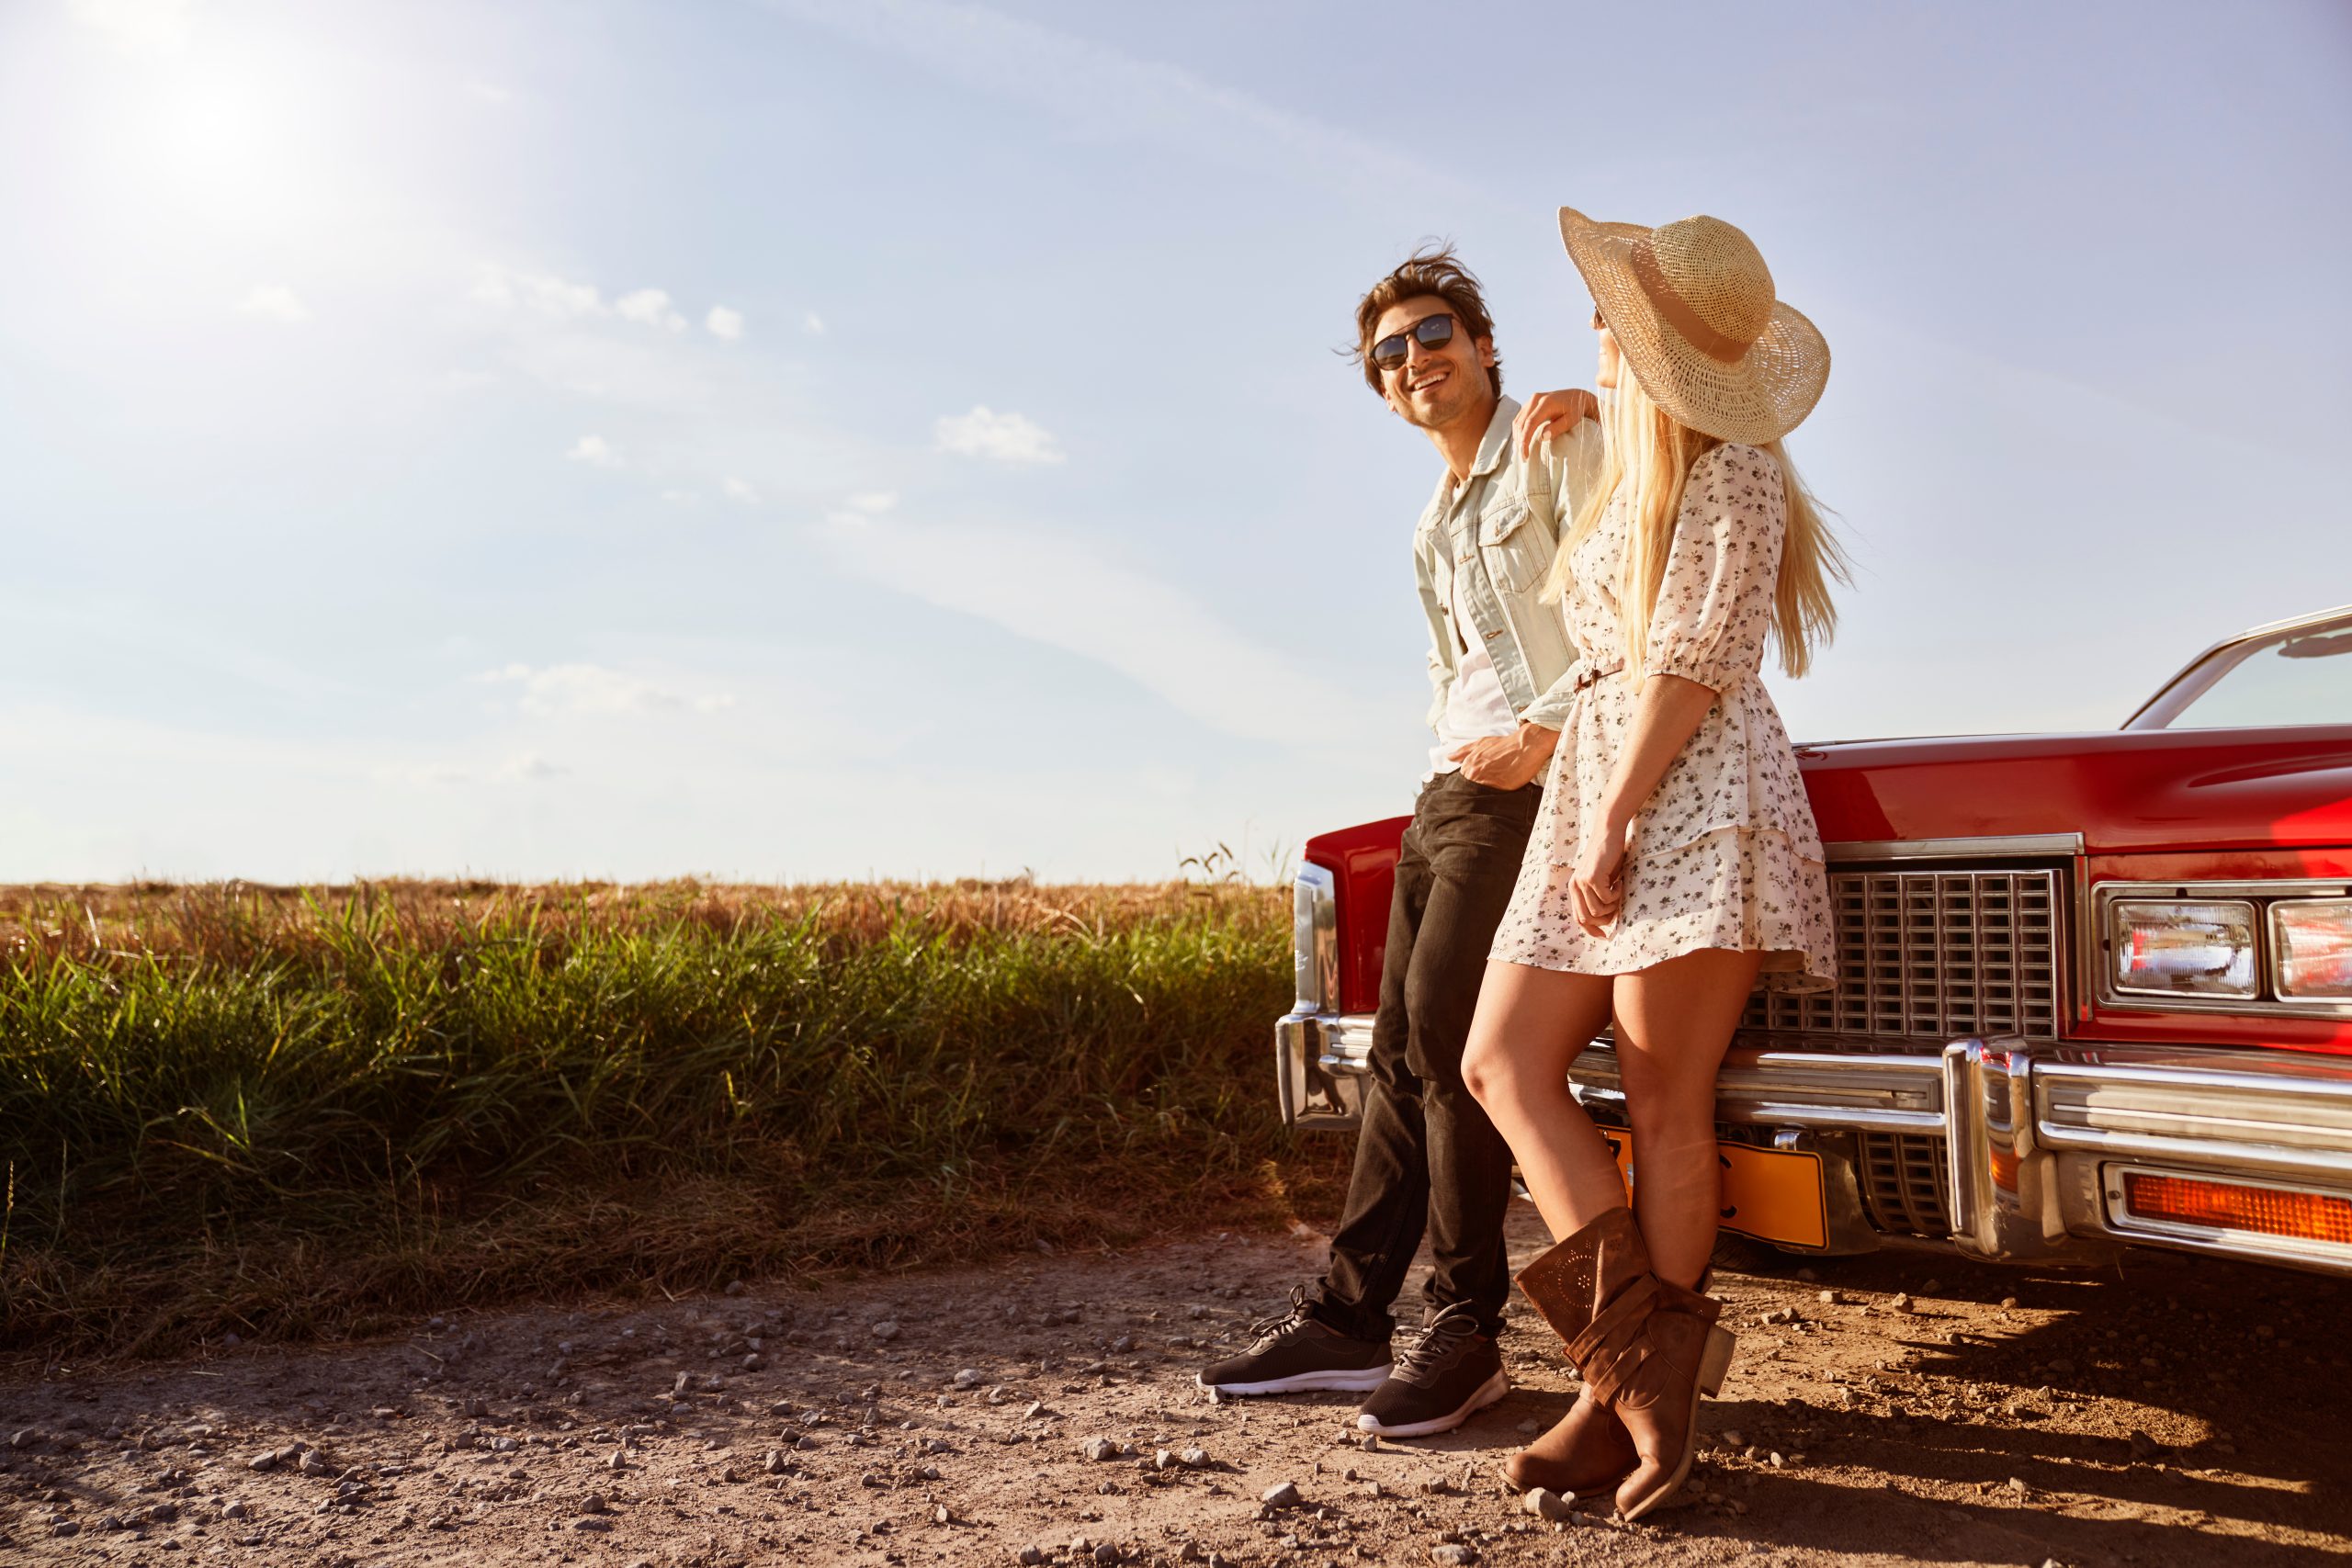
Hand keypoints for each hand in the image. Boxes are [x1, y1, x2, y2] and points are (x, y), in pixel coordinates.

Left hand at [1448, 723, 1558, 790]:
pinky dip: (1495, 798)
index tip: (1476, 784)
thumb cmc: (1505, 744)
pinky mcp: (1501, 789)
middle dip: (1475, 791)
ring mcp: (1487, 783)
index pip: (1462, 783)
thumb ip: (1463, 751)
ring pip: (1479, 795)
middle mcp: (1475, 775)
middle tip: (1486, 789)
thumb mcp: (1481, 743)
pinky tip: (1500, 793)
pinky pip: (1493, 798)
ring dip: (1483, 796)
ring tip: (1493, 792)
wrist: (1526, 745)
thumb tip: (1449, 758)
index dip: (1469, 784)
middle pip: (1469, 791)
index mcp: (1469, 766)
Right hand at [1514, 387, 1599, 458]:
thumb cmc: (1576, 409)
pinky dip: (1519, 431)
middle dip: (1520, 442)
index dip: (1525, 440)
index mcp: (1546, 402)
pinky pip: (1519, 419)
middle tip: (1523, 457)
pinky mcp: (1530, 404)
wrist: (1577, 396)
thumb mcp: (1572, 419)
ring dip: (1517, 437)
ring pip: (1517, 421)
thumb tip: (1542, 438)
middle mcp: (1536, 399)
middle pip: (1521, 423)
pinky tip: (1522, 441)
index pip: (1530, 423)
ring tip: (1522, 451)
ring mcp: (1531, 401)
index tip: (1525, 455)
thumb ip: (1558, 427)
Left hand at [1568, 816, 1631, 938]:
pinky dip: (1616, 895)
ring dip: (1612, 907)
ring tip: (1619, 893)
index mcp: (1574, 888)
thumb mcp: (1602, 879)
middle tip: (1618, 910)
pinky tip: (1620, 883)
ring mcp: (1581, 882)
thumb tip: (1607, 917)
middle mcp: (1574, 886)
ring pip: (1597, 911)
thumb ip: (1599, 895)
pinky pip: (1606, 899)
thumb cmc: (1608, 856)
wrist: (1608, 833)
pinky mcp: (1592, 878)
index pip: (1578, 918)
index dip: (1591, 930)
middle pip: (1586, 918)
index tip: (1604, 935)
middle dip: (1604, 920)